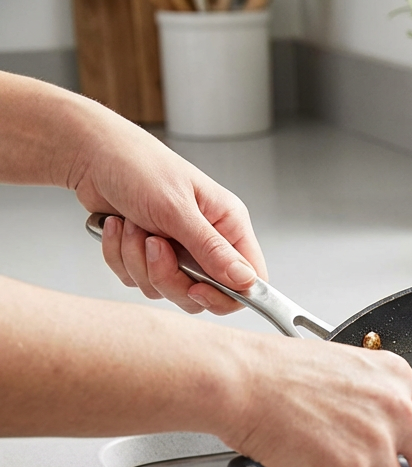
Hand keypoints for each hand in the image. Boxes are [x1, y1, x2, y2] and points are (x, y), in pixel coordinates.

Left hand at [68, 103, 264, 314]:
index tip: (196, 289)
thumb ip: (212, 249)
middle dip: (168, 276)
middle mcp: (207, 242)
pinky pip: (137, 280)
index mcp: (228, 226)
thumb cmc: (137, 166)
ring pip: (166, 289)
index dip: (227, 295)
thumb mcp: (177, 209)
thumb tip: (247, 280)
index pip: (249, 279)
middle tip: (153, 246)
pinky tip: (117, 226)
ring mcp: (177, 252)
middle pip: (202, 293)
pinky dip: (120, 257)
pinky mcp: (148, 257)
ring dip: (137, 261)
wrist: (91, 154)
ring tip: (131, 225)